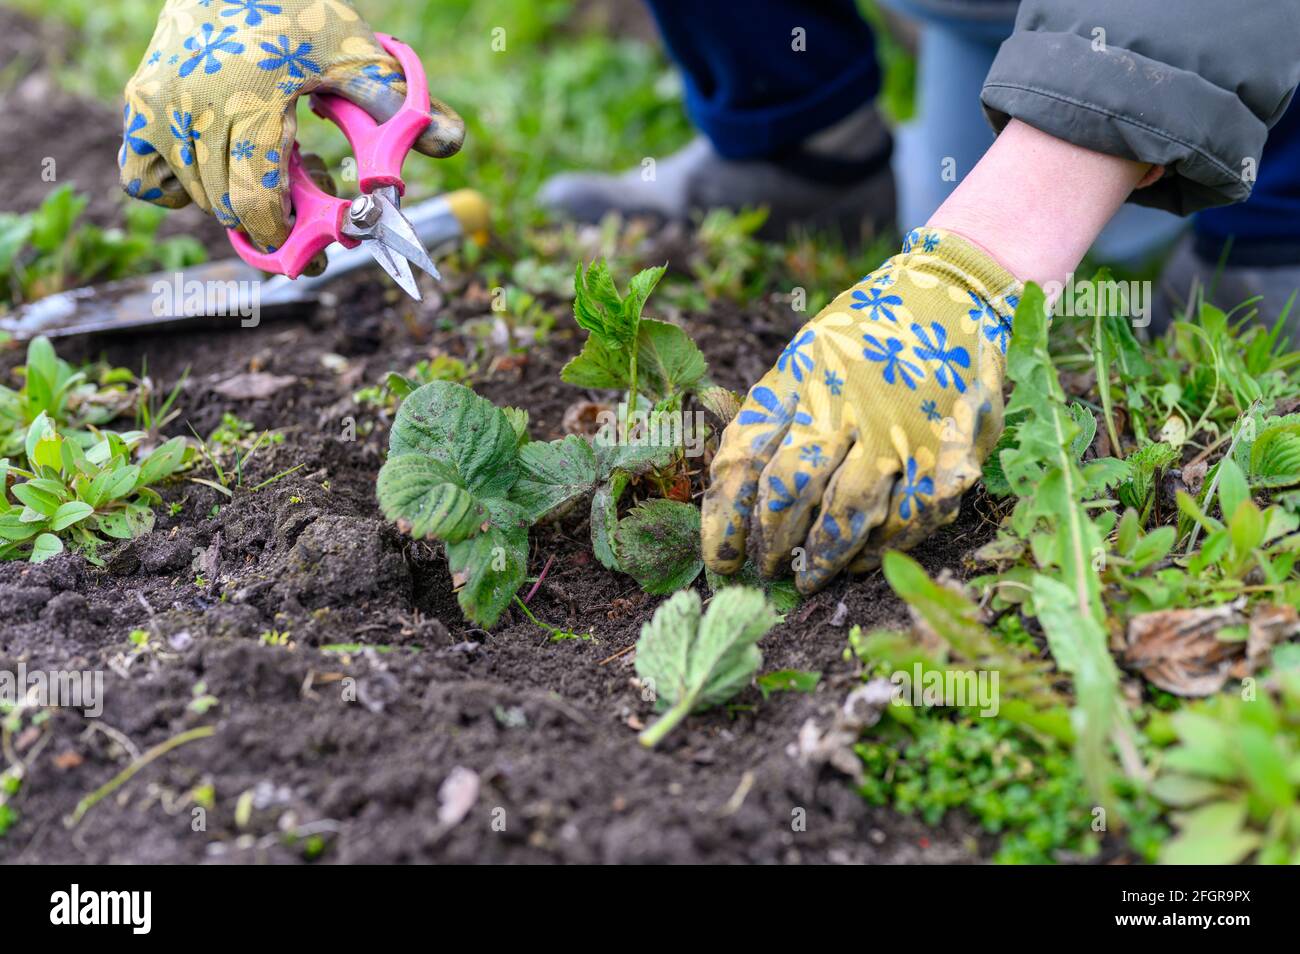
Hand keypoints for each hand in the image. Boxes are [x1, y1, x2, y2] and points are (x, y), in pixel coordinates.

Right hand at [119, 0, 463, 251]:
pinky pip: (145, 180)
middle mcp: (193, 108)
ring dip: (232, 200)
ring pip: (194, 197)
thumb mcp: (356, 55)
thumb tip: (449, 144)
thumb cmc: (300, 18)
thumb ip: (399, 107)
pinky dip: (178, 186)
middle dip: (266, 221)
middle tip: (299, 205)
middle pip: (225, 207)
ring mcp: (159, 108)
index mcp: (250, 103)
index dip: (284, 236)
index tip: (310, 245)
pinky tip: (216, 165)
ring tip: (270, 167)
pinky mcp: (138, 107)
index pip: (256, 202)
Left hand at [702, 228, 1022, 592]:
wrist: (955, 288)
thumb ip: (773, 412)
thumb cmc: (868, 333)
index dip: (724, 519)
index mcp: (797, 376)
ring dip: (822, 556)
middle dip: (770, 542)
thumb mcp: (807, 354)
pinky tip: (864, 558)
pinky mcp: (948, 448)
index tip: (720, 558)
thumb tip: (730, 491)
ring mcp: (896, 426)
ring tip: (808, 575)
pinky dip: (883, 547)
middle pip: (786, 490)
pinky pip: (908, 518)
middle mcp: (841, 400)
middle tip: (767, 568)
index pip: (743, 458)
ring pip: (845, 514)